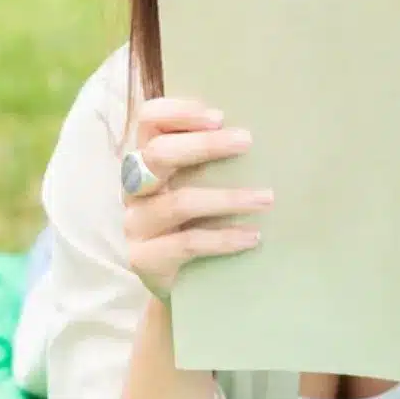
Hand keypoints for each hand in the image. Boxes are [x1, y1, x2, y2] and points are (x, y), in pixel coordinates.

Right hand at [122, 97, 271, 299]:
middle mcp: (133, 187)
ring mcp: (135, 223)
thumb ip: (210, 158)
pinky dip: (224, 238)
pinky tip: (253, 236)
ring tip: (266, 198)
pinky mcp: (144, 258)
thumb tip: (254, 132)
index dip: (178, 113)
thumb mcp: (199, 183)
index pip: (148, 120)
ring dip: (227, 198)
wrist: (185, 286)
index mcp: (145, 158)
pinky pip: (188, 243)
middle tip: (246, 140)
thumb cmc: (198, 221)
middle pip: (158, 154)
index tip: (219, 116)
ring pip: (179, 202)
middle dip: (204, 145)